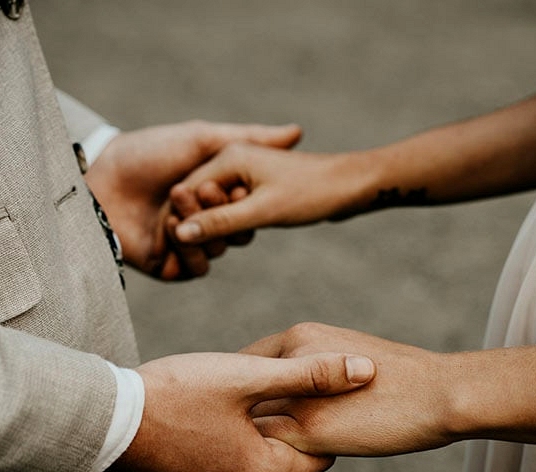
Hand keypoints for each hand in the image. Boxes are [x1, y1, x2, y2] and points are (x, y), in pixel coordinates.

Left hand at [84, 121, 301, 279]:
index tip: (242, 185)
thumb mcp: (202, 139)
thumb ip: (249, 137)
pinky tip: (175, 233)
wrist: (100, 181)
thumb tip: (298, 132)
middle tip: (204, 193)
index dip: (247, 198)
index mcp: (211, 193)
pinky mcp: (168, 265)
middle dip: (224, 213)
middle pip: (237, 231)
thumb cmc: (147, 154)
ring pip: (219, 250)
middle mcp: (201, 219)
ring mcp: (185, 243)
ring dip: (206, 231)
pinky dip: (193, 254)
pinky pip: (197, 269)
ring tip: (178, 209)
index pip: (246, 206)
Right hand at [105, 349, 375, 471]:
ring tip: (232, 399)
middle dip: (282, 424)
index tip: (303, 390)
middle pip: (283, 458)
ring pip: (251, 462)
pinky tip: (206, 417)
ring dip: (249, 434)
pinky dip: (223, 446)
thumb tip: (367, 371)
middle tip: (263, 387)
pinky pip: (221, 469)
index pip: (319, 453)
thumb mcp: (248, 376)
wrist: (103, 420)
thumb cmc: (176, 393)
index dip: (316, 417)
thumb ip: (312, 375)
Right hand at [170, 143, 371, 244]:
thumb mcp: (263, 211)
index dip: (183, 220)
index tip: (183, 246)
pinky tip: (241, 237)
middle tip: (202, 251)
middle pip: (198, 198)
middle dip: (198, 224)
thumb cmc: (312, 192)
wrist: (354, 185)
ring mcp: (246, 172)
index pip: (187, 191)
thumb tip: (182, 234)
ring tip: (226, 242)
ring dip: (217, 227)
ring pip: (216, 205)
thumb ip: (221, 222)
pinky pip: (233, 208)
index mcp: (228, 157)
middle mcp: (232, 160)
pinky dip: (232, 224)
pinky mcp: (258, 187)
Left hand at [243, 323, 453, 456]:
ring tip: (237, 456)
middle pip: (240, 393)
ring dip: (240, 439)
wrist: (438, 393)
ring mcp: (297, 395)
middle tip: (225, 434)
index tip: (235, 409)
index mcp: (300, 337)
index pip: (246, 363)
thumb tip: (294, 389)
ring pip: (249, 421)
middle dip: (232, 415)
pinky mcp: (309, 429)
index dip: (239, 389)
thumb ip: (313, 369)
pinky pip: (268, 447)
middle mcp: (290, 360)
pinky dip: (261, 457)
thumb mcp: (347, 357)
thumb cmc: (401, 378)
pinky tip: (265, 467)